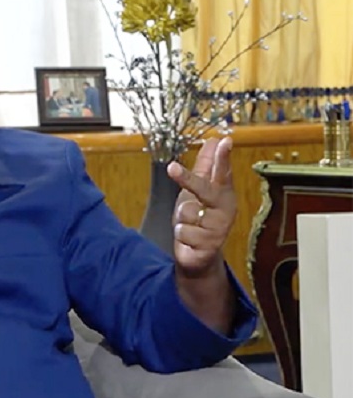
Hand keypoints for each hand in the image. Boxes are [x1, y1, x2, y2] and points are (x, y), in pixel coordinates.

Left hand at [167, 137, 236, 276]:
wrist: (199, 256)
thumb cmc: (200, 219)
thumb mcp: (199, 191)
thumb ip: (206, 167)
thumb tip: (214, 141)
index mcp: (224, 195)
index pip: (223, 173)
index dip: (223, 158)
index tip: (224, 141)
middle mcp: (225, 211)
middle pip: (205, 189)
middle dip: (188, 179)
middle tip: (172, 167)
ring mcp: (218, 230)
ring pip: (186, 212)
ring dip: (181, 219)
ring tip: (190, 226)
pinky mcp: (208, 247)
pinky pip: (183, 232)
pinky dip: (181, 235)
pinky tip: (190, 240)